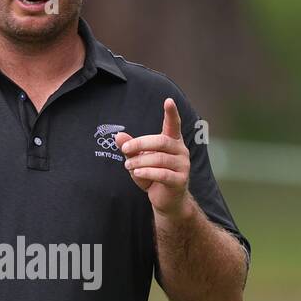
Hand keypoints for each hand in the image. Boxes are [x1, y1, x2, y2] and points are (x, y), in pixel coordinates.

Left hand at [114, 98, 191, 218]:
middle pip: (161, 141)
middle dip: (140, 143)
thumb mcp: (138, 159)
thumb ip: (130, 147)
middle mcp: (180, 151)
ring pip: (160, 158)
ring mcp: (183, 166)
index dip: (171, 113)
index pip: (173, 125)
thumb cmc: (152, 175)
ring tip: (128, 165)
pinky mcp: (180, 180)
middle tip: (125, 148)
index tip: (169, 100)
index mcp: (172, 142)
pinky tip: (137, 173)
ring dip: (140, 161)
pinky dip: (148, 172)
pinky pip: (163, 174)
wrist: (166, 200)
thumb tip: (118, 136)